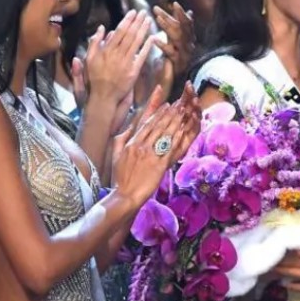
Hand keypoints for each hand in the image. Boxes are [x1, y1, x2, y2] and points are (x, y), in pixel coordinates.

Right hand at [79, 10, 151, 106]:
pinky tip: (152, 38)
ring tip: (148, 20)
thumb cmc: (95, 77)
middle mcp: (117, 55)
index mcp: (106, 50)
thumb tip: (102, 28)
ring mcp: (126, 63)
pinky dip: (147, 47)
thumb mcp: (89, 59)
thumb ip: (94, 42)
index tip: (133, 12)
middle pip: (129, 35)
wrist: (103, 96)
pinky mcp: (133, 71)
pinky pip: (141, 56)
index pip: (119, 31)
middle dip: (137, 22)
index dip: (127, 21)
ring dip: (143, 30)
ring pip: (136, 43)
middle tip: (144, 12)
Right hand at [110, 84, 199, 205]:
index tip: (166, 105)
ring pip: (165, 134)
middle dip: (170, 113)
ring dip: (175, 121)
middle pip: (158, 126)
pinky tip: (184, 130)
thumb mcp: (115, 156)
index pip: (147, 124)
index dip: (158, 113)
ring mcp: (150, 155)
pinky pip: (170, 149)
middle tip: (179, 104)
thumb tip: (129, 128)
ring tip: (184, 112)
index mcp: (131, 143)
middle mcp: (141, 146)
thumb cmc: (120, 178)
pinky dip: (177, 138)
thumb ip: (121, 139)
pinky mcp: (159, 165)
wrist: (125, 195)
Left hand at [152, 3, 195, 92]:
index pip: (187, 23)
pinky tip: (154, 39)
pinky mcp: (178, 64)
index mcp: (188, 39)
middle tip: (156, 9)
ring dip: (167, 27)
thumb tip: (189, 12)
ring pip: (177, 38)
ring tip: (157, 18)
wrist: (176, 85)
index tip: (174, 3)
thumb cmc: (176, 61)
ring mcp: (184, 54)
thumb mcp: (177, 42)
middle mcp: (188, 45)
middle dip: (170, 17)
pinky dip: (163, 45)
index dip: (181, 14)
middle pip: (182, 28)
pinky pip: (171, 53)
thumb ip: (180, 28)